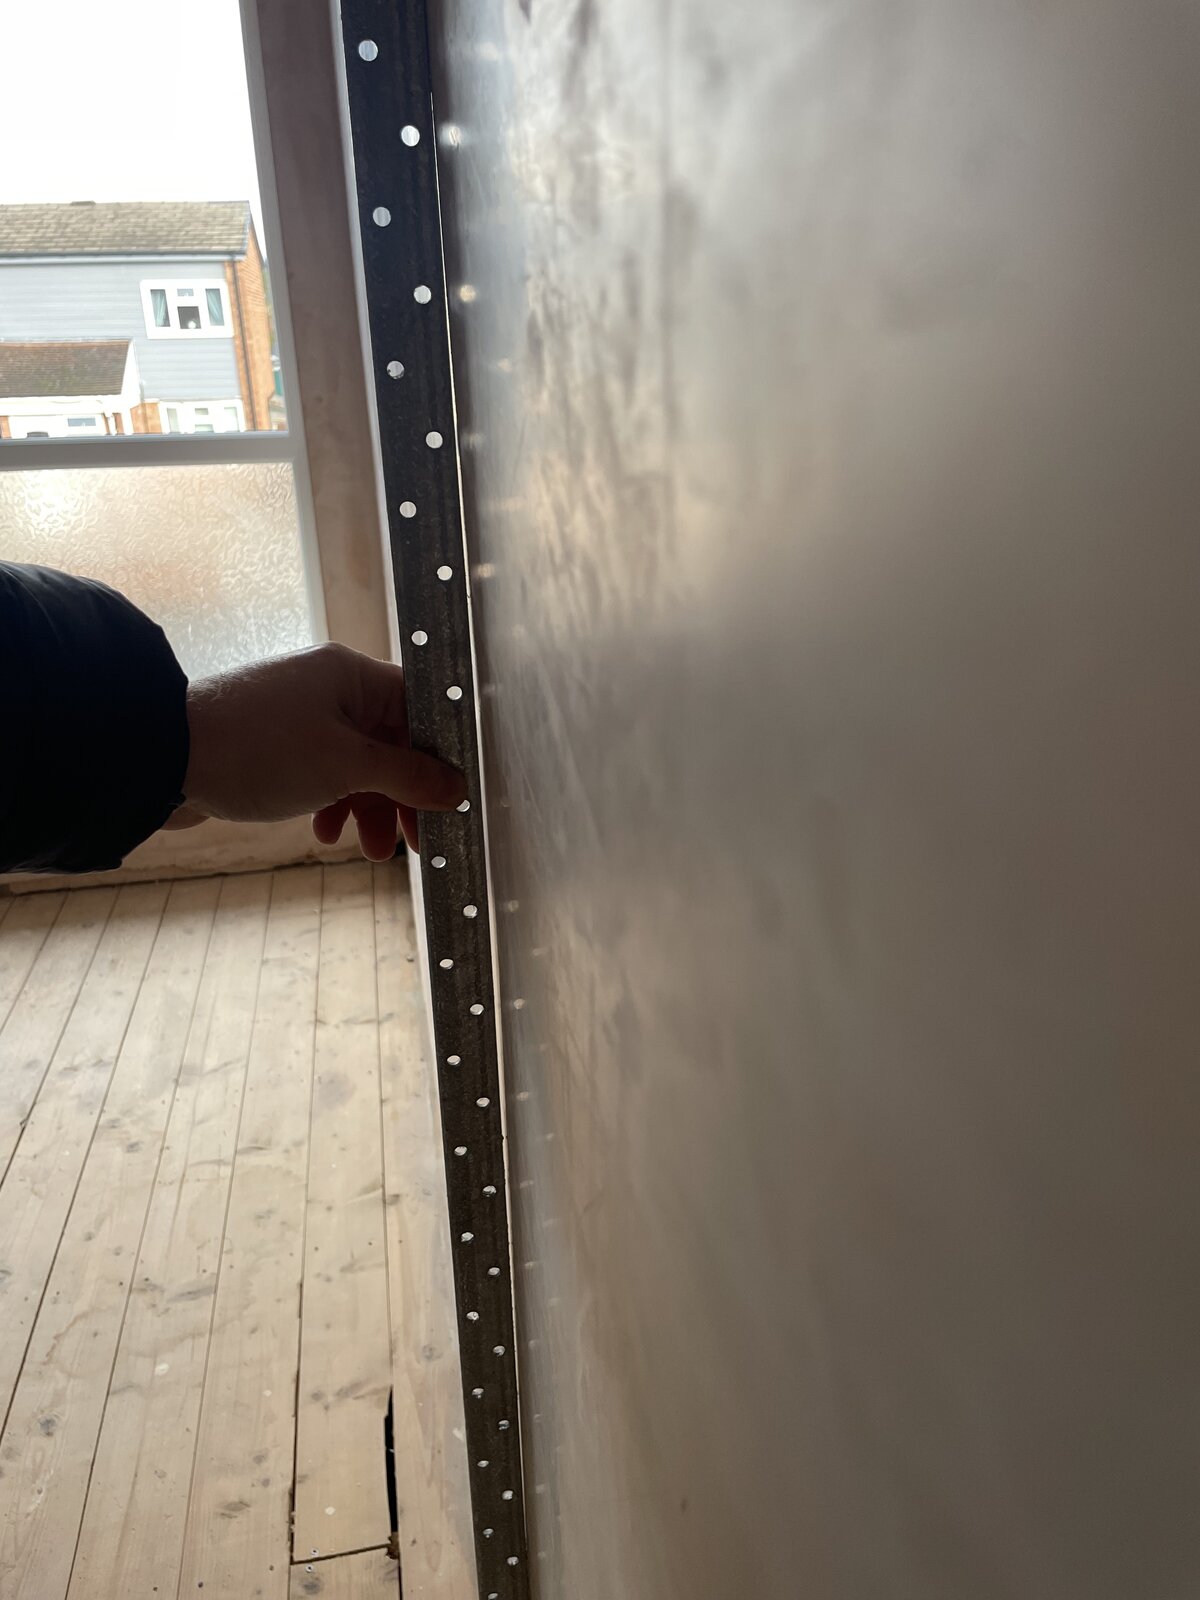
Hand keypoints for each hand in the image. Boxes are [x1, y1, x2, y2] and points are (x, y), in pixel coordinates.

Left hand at [173, 642, 464, 858]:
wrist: (162, 758)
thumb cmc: (258, 750)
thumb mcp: (345, 767)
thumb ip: (406, 777)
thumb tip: (456, 787)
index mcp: (353, 676)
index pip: (421, 708)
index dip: (442, 755)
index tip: (454, 799)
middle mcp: (331, 689)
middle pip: (393, 744)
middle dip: (405, 797)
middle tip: (418, 842)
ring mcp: (301, 717)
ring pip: (358, 766)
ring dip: (370, 810)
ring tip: (370, 852)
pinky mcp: (276, 746)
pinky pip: (323, 775)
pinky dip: (332, 805)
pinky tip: (324, 833)